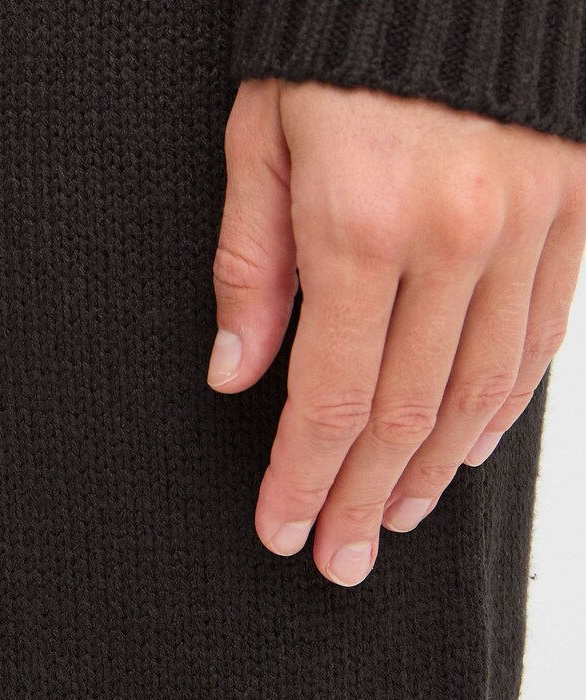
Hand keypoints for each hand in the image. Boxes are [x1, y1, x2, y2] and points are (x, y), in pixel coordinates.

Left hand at [208, 78, 585, 585]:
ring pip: (478, 395)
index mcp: (360, 223)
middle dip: (360, 500)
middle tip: (338, 560)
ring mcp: (527, 228)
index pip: (326, 398)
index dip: (302, 480)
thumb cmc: (341, 34)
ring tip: (391, 518)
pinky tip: (465, 452)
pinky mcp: (573, 210)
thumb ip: (251, 264)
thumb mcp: (262, 136)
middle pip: (402, 416)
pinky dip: (501, 409)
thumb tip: (235, 372)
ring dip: (429, 473)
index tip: (283, 532)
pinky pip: (540, 340)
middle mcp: (454, 238)